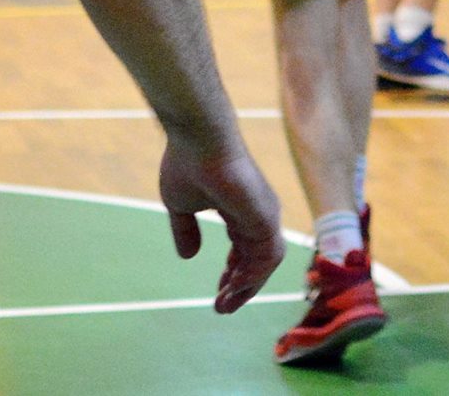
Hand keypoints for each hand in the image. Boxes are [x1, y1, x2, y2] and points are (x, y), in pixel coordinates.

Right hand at [159, 137, 284, 313]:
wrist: (198, 141)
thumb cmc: (188, 164)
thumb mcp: (182, 205)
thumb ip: (186, 230)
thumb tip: (188, 256)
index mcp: (240, 209)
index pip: (245, 248)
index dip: (233, 272)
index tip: (218, 292)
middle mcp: (258, 212)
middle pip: (258, 259)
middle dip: (242, 286)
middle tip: (221, 307)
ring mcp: (265, 213)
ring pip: (265, 262)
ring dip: (248, 286)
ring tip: (225, 303)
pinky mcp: (265, 216)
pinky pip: (267, 256)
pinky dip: (253, 275)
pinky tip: (233, 287)